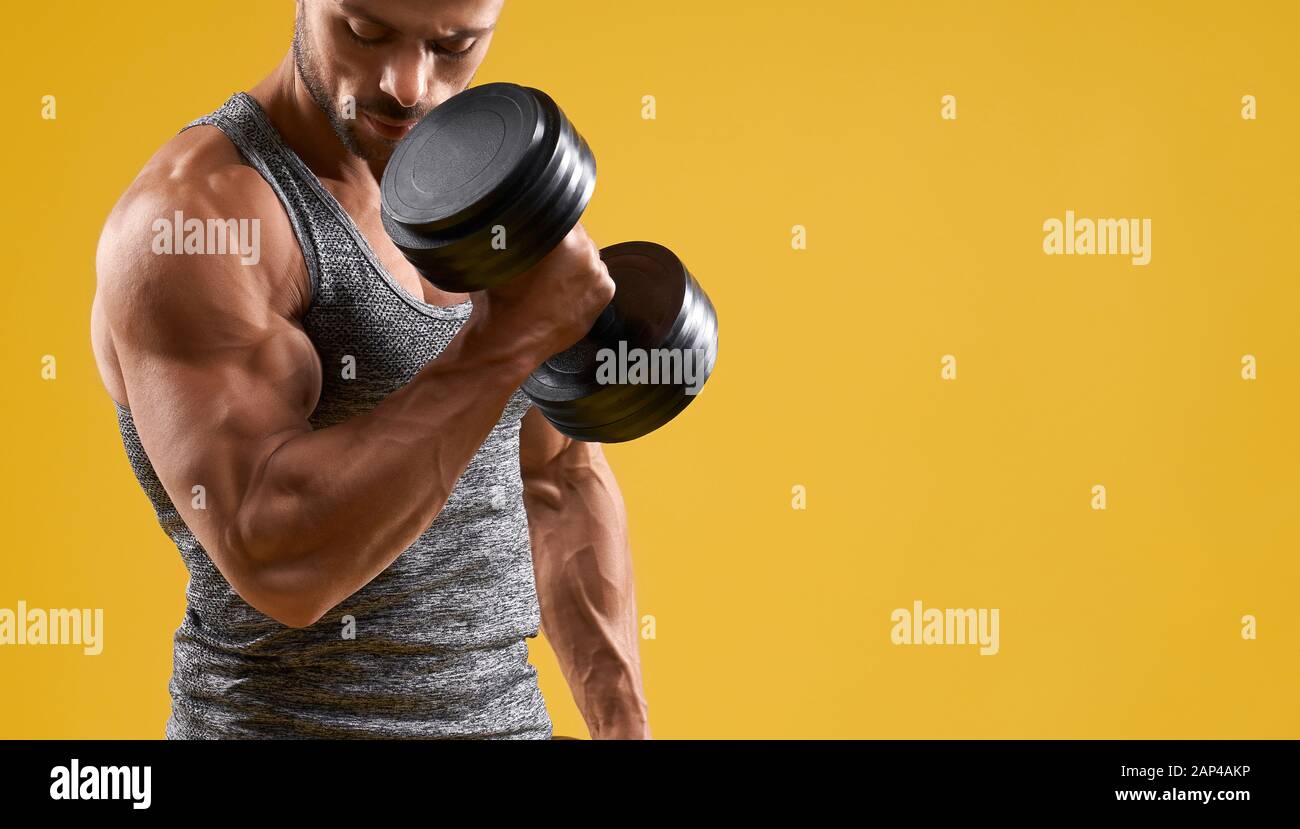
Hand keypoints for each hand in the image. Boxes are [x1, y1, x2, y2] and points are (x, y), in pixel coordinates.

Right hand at [467, 223, 614, 364]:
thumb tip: (519, 214)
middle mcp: (586, 252)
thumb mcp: (498, 254)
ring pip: (588, 255)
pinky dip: (584, 280)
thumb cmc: (501, 301)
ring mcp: (598, 274)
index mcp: (561, 237)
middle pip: (578, 234)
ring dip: (575, 261)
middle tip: (542, 260)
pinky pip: (596, 275)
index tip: (540, 230)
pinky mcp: (604, 293)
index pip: (560, 213)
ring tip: (551, 279)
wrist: (511, 342)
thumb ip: (514, 229)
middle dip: (563, 243)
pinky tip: (563, 291)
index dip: (548, 220)